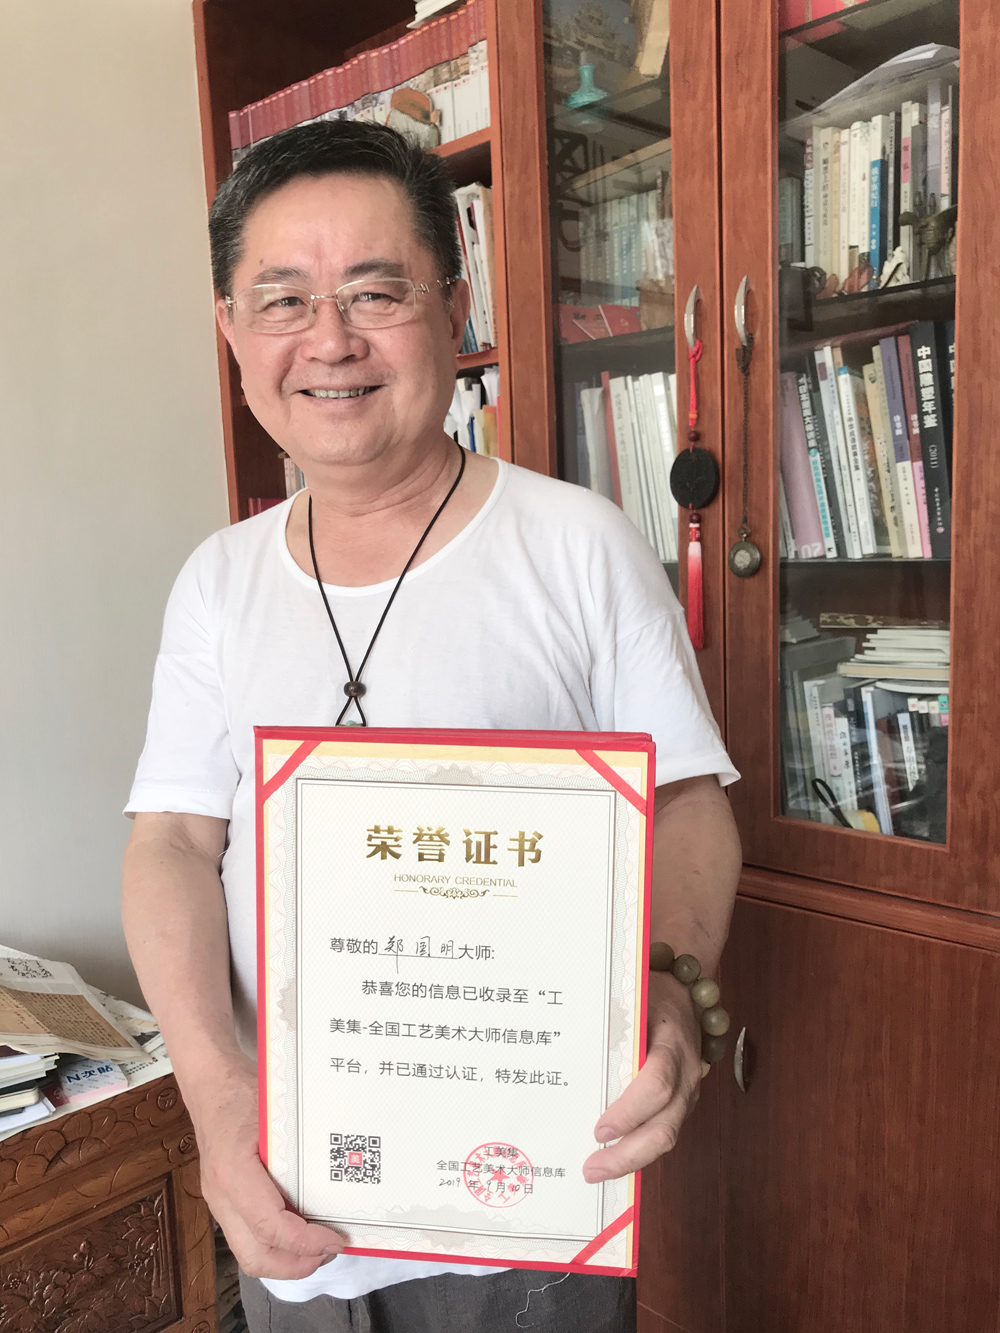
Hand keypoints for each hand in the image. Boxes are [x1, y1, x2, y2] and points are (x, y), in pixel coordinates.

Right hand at [194, 1056, 346, 1279]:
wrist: (210, 1084)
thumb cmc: (243, 1091)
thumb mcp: (278, 1112)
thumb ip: (300, 1145)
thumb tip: (342, 1171)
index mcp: (233, 1172)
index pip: (269, 1226)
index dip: (305, 1242)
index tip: (335, 1239)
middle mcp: (221, 1195)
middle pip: (255, 1255)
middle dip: (296, 1265)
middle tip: (330, 1250)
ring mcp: (218, 1202)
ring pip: (249, 1253)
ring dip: (286, 1260)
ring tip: (319, 1247)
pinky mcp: (224, 1202)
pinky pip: (247, 1238)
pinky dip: (275, 1245)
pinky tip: (300, 1232)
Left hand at [582, 972, 702, 1182]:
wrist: (688, 996)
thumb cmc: (652, 995)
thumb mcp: (633, 999)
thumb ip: (610, 1022)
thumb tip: (565, 1043)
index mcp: (672, 1044)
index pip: (658, 1085)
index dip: (630, 1111)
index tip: (599, 1130)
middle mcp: (686, 1075)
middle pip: (665, 1126)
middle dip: (628, 1154)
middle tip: (591, 1170)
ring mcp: (688, 1094)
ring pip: (667, 1137)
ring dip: (631, 1160)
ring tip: (596, 1171)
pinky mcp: (681, 1105)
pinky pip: (662, 1133)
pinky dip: (637, 1150)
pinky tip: (610, 1159)